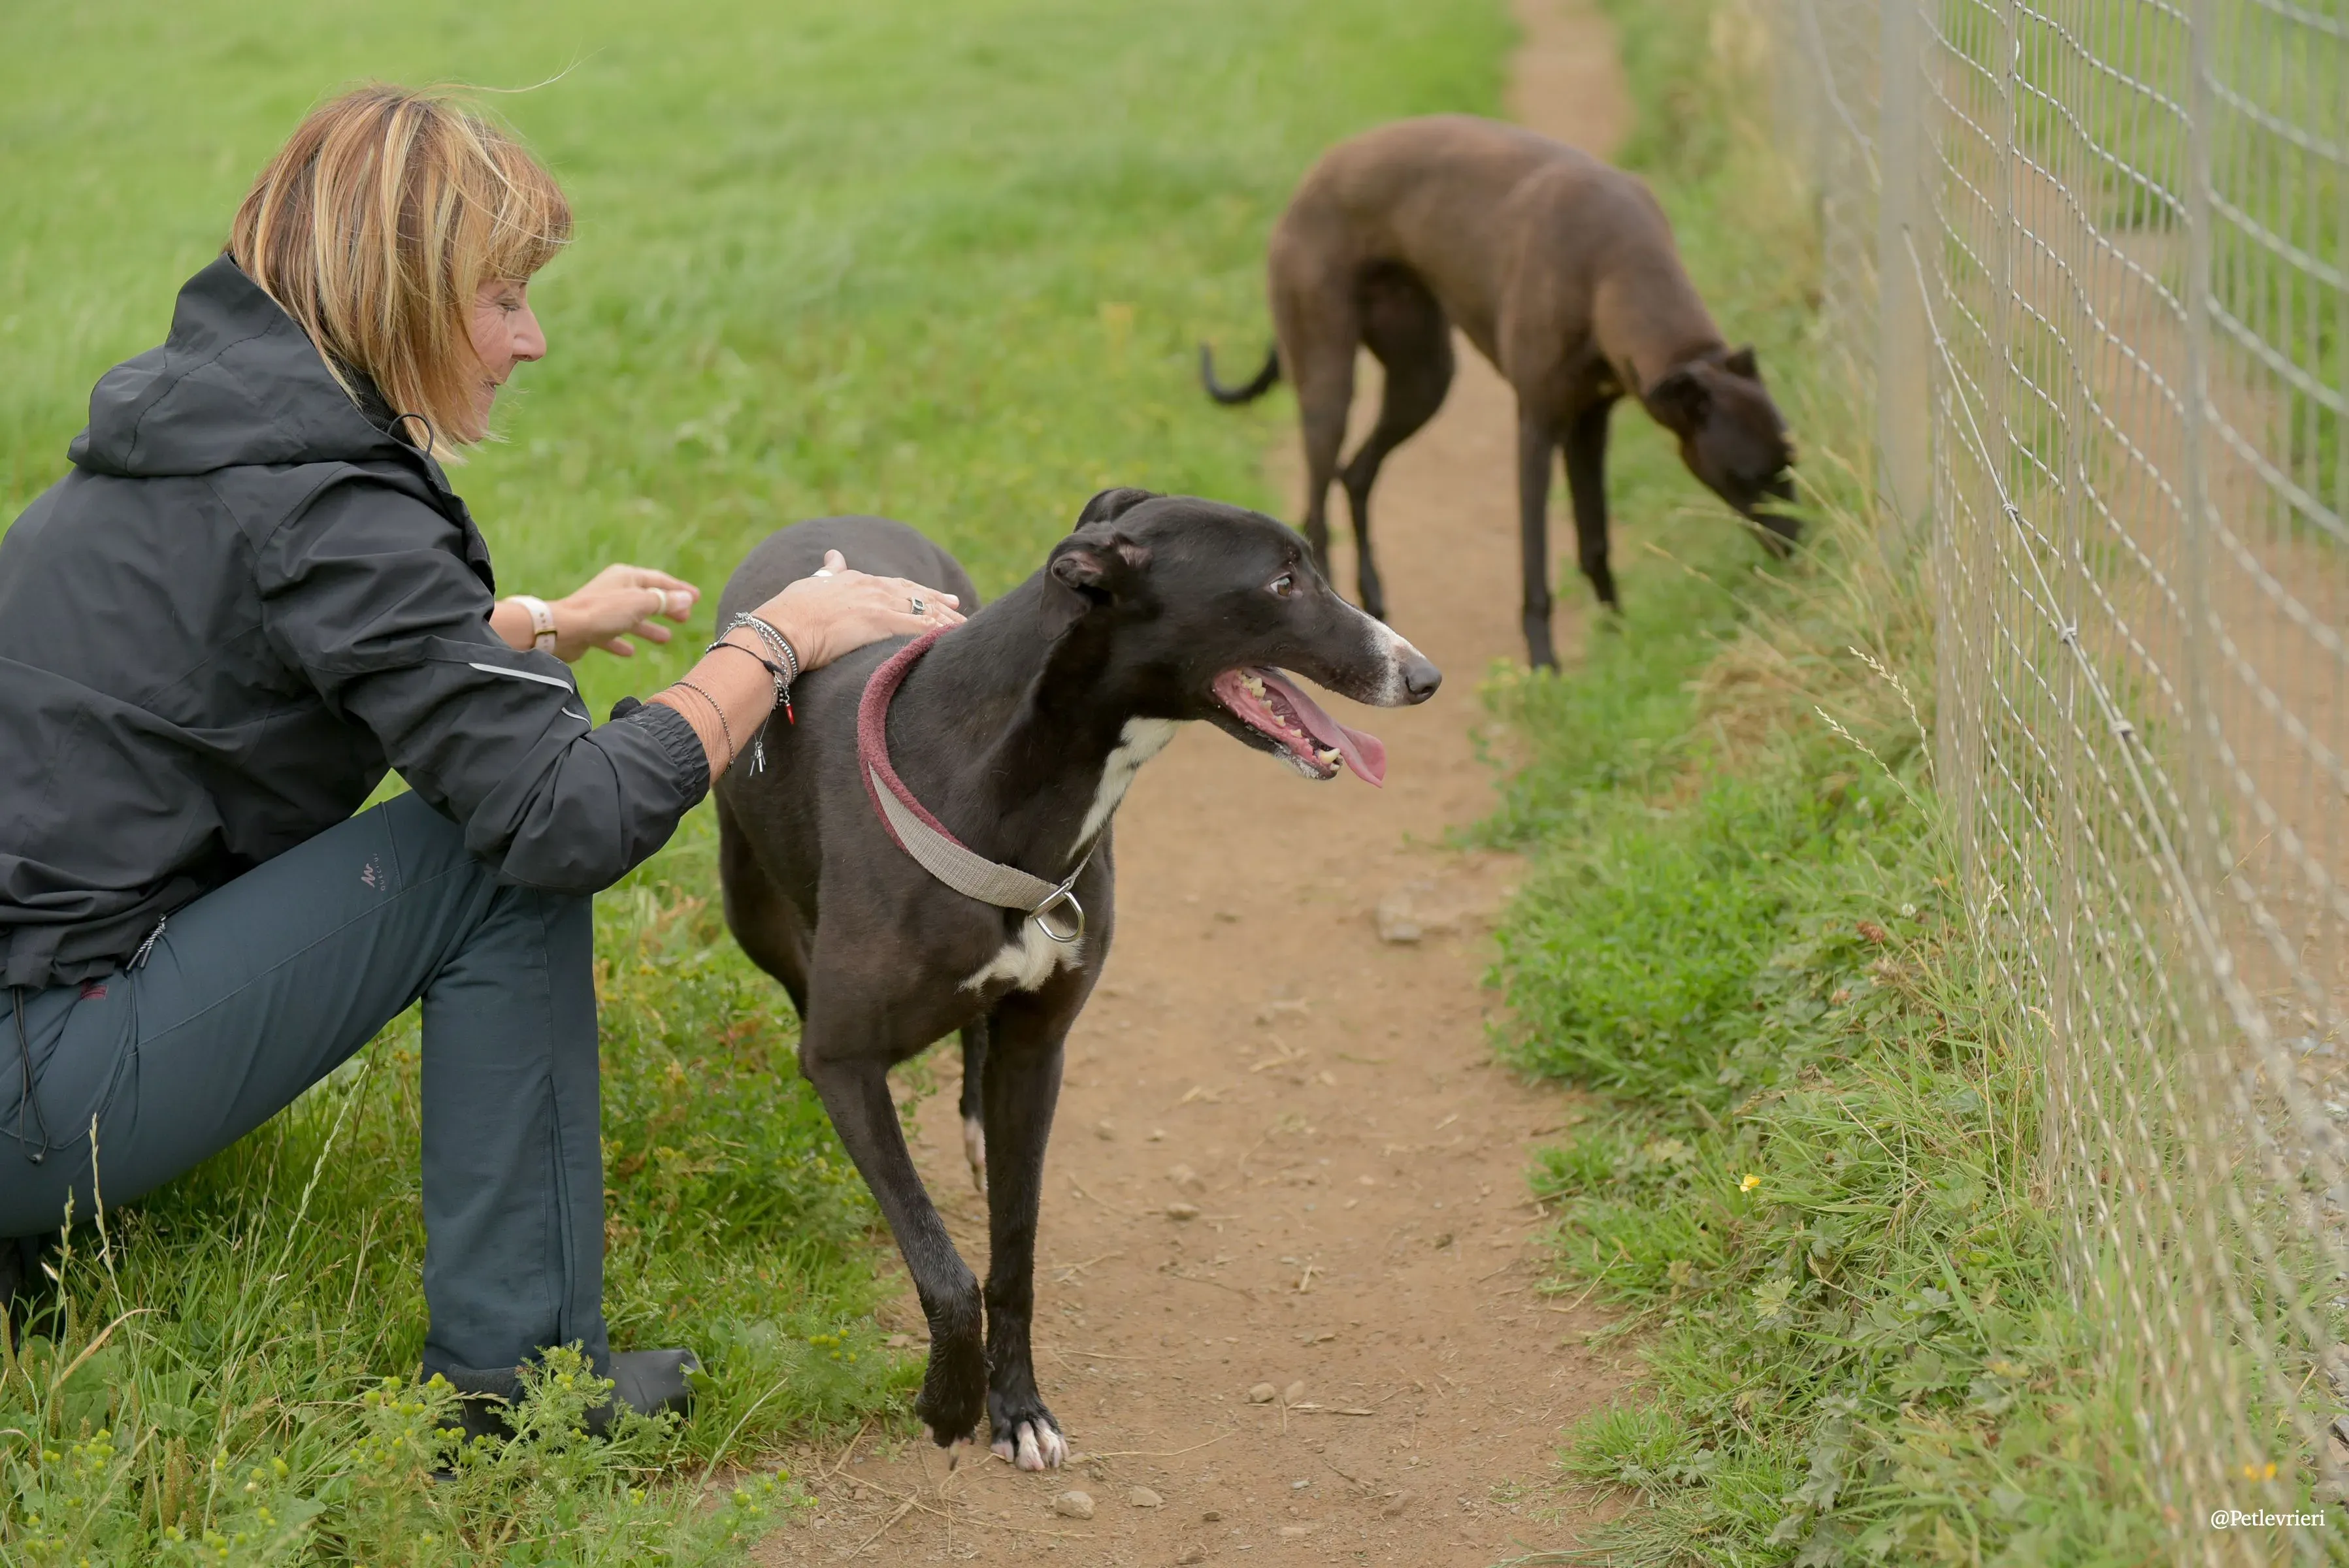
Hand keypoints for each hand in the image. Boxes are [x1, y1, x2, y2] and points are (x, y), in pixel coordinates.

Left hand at [549, 564, 699, 660]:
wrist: (563, 630)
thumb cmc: (602, 612)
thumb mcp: (640, 604)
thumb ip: (664, 601)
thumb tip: (687, 597)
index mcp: (626, 577)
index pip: (659, 580)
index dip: (679, 589)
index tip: (697, 598)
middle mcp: (614, 590)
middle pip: (646, 598)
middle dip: (666, 609)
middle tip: (685, 619)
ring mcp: (602, 609)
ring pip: (632, 618)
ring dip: (649, 628)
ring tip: (666, 639)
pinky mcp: (592, 628)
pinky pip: (613, 634)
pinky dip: (624, 641)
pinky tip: (631, 652)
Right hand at [749, 549, 963, 671]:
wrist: (783, 626)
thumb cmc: (791, 611)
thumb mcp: (813, 583)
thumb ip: (829, 571)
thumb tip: (834, 555)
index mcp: (857, 581)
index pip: (896, 586)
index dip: (918, 592)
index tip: (937, 597)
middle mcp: (872, 588)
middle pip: (914, 596)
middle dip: (939, 603)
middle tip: (959, 608)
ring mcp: (877, 604)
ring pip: (920, 610)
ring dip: (943, 620)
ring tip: (962, 628)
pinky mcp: (879, 622)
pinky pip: (915, 626)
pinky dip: (935, 631)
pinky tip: (949, 638)